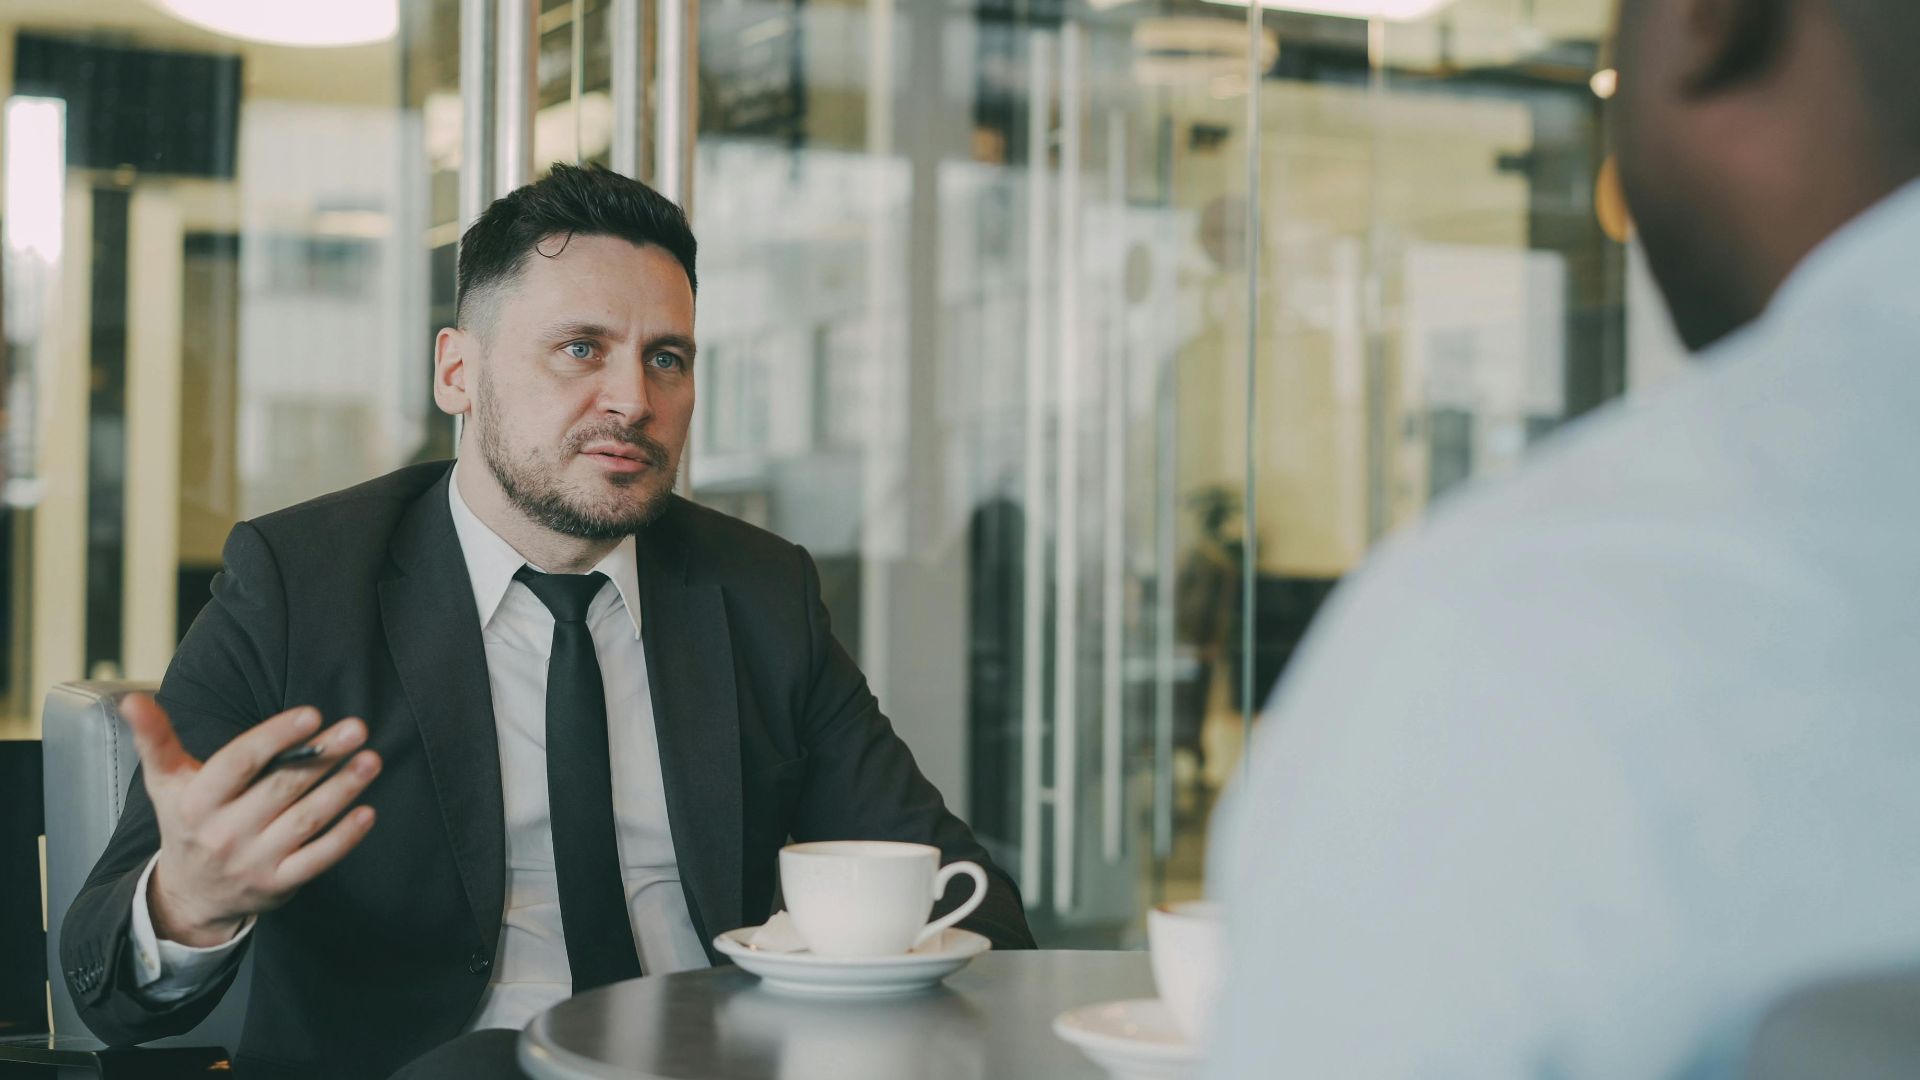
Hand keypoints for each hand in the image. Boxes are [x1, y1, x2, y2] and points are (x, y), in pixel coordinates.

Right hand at [123, 694, 380, 946]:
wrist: (189, 894)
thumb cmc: (186, 821)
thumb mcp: (165, 781)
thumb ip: (156, 738)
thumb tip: (133, 698)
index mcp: (196, 801)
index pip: (239, 763)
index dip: (275, 737)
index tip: (312, 713)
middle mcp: (224, 833)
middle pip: (281, 787)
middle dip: (323, 756)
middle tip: (357, 728)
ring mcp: (253, 861)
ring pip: (306, 820)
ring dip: (342, 789)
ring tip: (371, 759)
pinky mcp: (279, 884)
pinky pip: (318, 858)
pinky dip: (344, 836)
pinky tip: (368, 811)